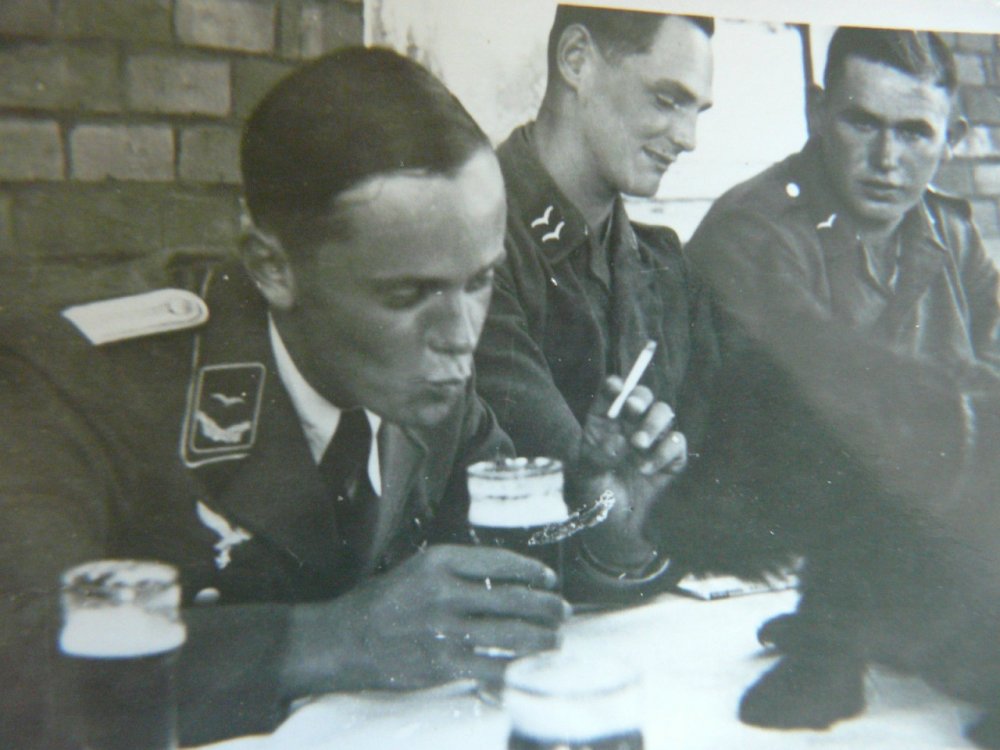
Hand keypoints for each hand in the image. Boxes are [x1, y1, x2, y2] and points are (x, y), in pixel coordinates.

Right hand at [281, 545, 567, 695]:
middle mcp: (445, 591)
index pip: (500, 562)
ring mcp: (445, 630)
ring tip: (556, 639)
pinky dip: (516, 670)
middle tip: (562, 612)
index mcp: (438, 561)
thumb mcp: (415, 569)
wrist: (343, 640)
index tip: (548, 579)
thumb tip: (505, 581)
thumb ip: (455, 571)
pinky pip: (492, 667)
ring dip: (541, 638)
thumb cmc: (380, 603)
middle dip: (546, 607)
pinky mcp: (443, 664)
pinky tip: (530, 669)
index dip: (531, 571)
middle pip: (513, 598)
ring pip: (511, 634)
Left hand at [575, 376, 686, 567]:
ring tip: (638, 444)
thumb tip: (619, 441)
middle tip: (632, 409)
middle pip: (641, 398)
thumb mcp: (585, 477)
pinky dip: (664, 451)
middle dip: (639, 399)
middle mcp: (629, 426)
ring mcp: (652, 440)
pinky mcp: (672, 458)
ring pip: (663, 413)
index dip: (615, 386)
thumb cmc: (596, 500)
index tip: (615, 387)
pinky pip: (677, 442)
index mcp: (603, 423)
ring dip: (652, 424)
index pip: (611, 394)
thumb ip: (596, 457)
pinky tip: (647, 468)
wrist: (619, 531)